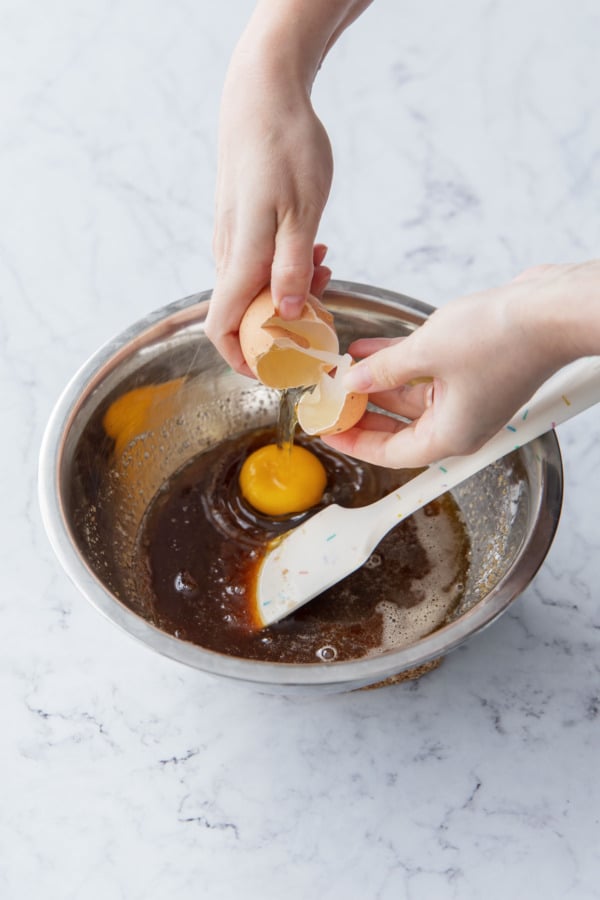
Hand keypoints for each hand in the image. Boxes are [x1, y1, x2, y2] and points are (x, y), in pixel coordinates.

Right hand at [205, 45, 333, 374]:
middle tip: (322, 316)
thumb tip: (285, 315)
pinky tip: (314, 251)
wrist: (264, 92)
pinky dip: (286, 268)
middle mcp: (228, 253)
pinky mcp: (241, 222)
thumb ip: (293, 269)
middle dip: (281, 327)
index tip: (274, 371)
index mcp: (240, 258)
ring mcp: (231, 237)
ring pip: (254, 287)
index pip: (222, 329)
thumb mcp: (302, 212)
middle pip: (243, 314)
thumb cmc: (285, 147)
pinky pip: (258, 262)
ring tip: (325, 273)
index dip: (243, 359)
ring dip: (290, 294)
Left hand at [323, 263, 599, 467]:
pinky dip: (398, 364)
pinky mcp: (473, 371)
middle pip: (397, 428)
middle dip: (361, 411)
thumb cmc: (501, 339)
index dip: (353, 443)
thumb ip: (383, 371)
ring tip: (342, 368)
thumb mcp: (425, 354)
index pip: (389, 453)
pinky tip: (368, 350)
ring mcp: (468, 397)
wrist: (551, 310)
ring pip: (409, 397)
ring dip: (376, 382)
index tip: (326, 432)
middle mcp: (460, 423)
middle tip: (329, 401)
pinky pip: (425, 374)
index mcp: (450, 436)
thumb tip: (354, 381)